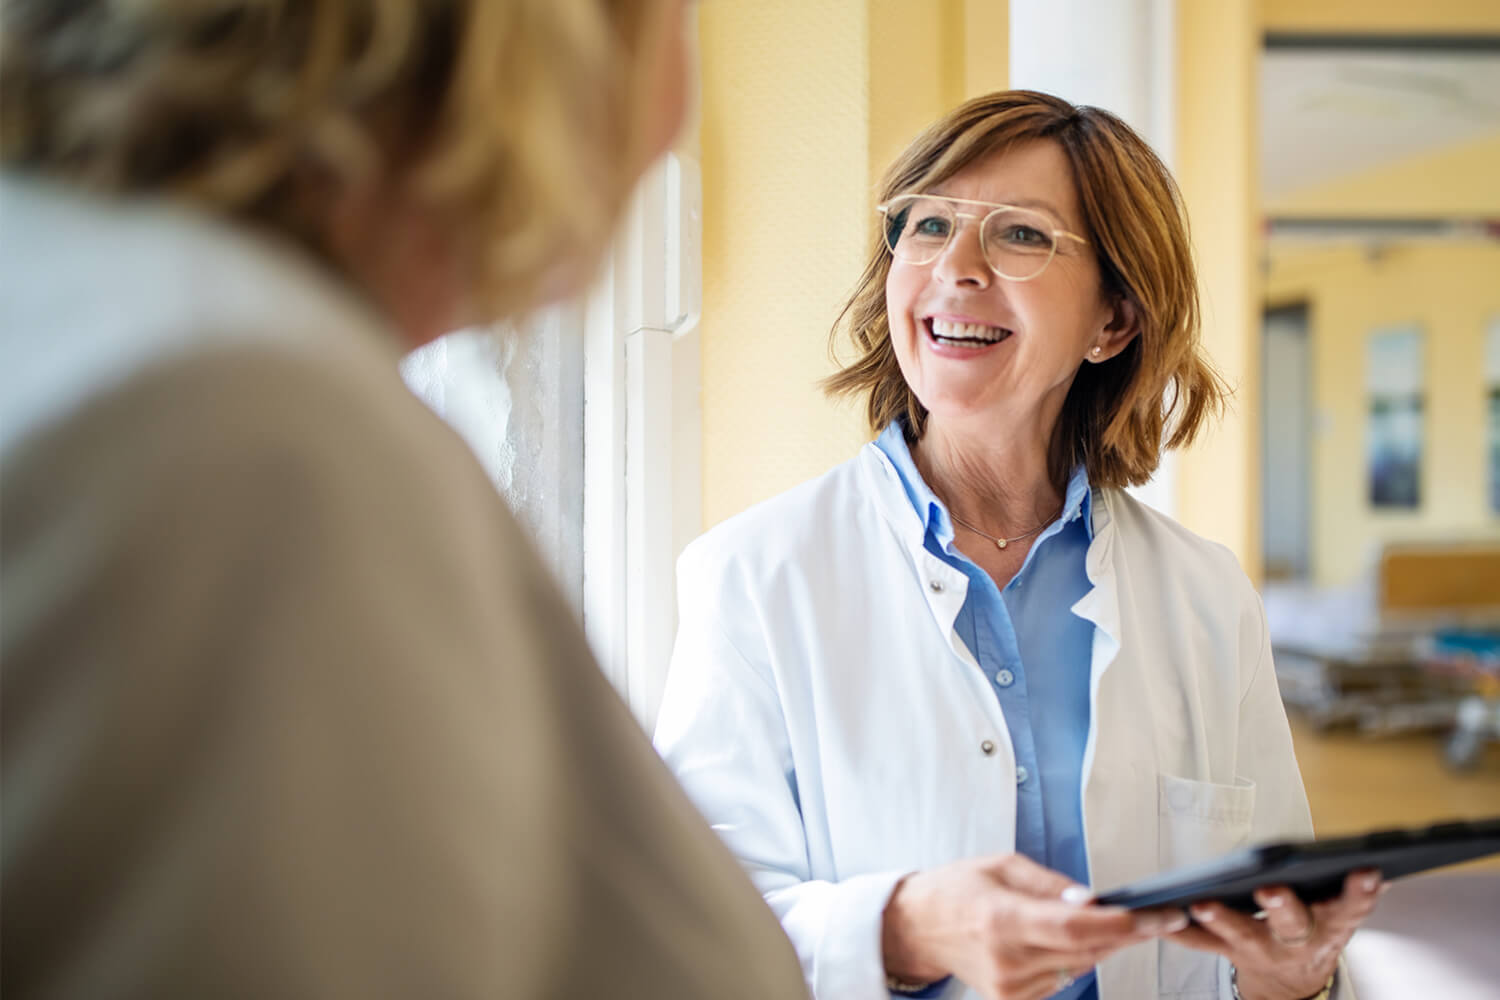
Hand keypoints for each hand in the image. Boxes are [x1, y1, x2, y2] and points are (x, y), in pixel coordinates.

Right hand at [882, 853, 1189, 999]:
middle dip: (1127, 934)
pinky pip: (1064, 979)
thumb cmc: (956, 890)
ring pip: (1081, 967)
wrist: (918, 927)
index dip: (1123, 925)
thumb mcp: (1002, 866)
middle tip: (1156, 916)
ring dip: (1101, 945)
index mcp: (1002, 919)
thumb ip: (1050, 884)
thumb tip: (1093, 901)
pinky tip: (1065, 940)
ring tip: (1104, 921)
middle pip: (1088, 951)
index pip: (1076, 928)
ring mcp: (1011, 987)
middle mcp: (1008, 960)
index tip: (1158, 916)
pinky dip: (1075, 958)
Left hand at [1167, 869, 1383, 999]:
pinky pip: (1202, 943)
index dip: (1359, 892)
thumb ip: (1351, 894)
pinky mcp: (1229, 951)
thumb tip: (1373, 862)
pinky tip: (1164, 915)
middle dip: (1281, 905)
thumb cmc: (1313, 931)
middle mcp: (1296, 940)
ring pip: (1241, 933)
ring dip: (1221, 919)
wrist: (1292, 983)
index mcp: (1331, 925)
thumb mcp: (1340, 916)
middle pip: (1291, 922)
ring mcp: (1261, 948)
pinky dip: (1181, 931)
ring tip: (1202, 904)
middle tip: (1270, 888)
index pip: (1351, 908)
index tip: (1364, 871)